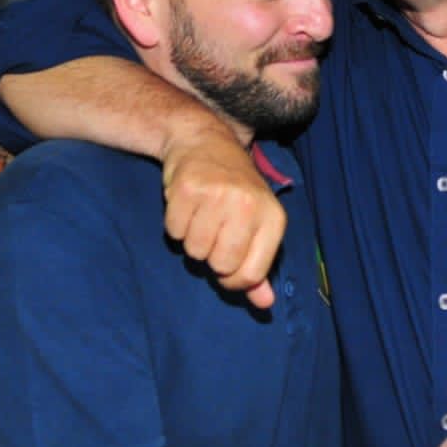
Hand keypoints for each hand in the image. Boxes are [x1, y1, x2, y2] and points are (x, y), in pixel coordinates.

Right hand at [160, 128, 285, 307]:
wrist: (207, 142)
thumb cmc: (236, 193)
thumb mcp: (257, 226)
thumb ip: (259, 268)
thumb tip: (264, 304)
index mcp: (273, 218)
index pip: (250, 274)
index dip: (232, 279)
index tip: (227, 265)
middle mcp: (248, 205)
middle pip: (220, 265)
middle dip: (211, 257)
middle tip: (213, 233)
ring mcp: (218, 194)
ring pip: (194, 250)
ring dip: (192, 240)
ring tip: (201, 216)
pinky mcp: (187, 187)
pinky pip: (173, 231)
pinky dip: (176, 225)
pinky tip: (187, 206)